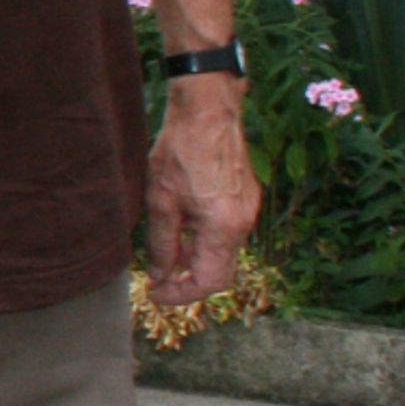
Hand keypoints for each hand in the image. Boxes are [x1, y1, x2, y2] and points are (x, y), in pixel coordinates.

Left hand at [143, 79, 261, 308]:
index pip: (210, 282)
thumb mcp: (160, 201)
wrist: (209, 110)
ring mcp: (248, 209)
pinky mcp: (246, 197)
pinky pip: (227, 232)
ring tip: (165, 257)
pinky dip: (206, 242)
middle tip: (159, 282)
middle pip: (222, 272)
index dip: (181, 295)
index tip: (156, 293)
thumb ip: (162, 244)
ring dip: (197, 261)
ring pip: (224, 252)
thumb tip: (161, 275)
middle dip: (190, 283)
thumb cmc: (181, 150)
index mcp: (224, 228)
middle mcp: (243, 223)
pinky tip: (182, 232)